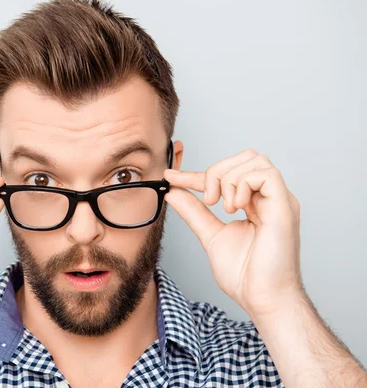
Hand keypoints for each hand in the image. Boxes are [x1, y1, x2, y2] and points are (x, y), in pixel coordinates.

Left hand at [162, 149, 302, 315]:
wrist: (261, 298)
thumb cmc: (244, 275)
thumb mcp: (210, 235)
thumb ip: (194, 212)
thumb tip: (173, 191)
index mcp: (254, 204)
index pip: (225, 176)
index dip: (195, 174)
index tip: (171, 177)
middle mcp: (269, 198)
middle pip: (244, 157)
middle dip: (216, 171)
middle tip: (207, 200)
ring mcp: (279, 201)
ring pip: (254, 160)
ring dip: (228, 178)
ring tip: (223, 207)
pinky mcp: (285, 206)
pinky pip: (266, 173)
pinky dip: (242, 184)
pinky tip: (235, 208)